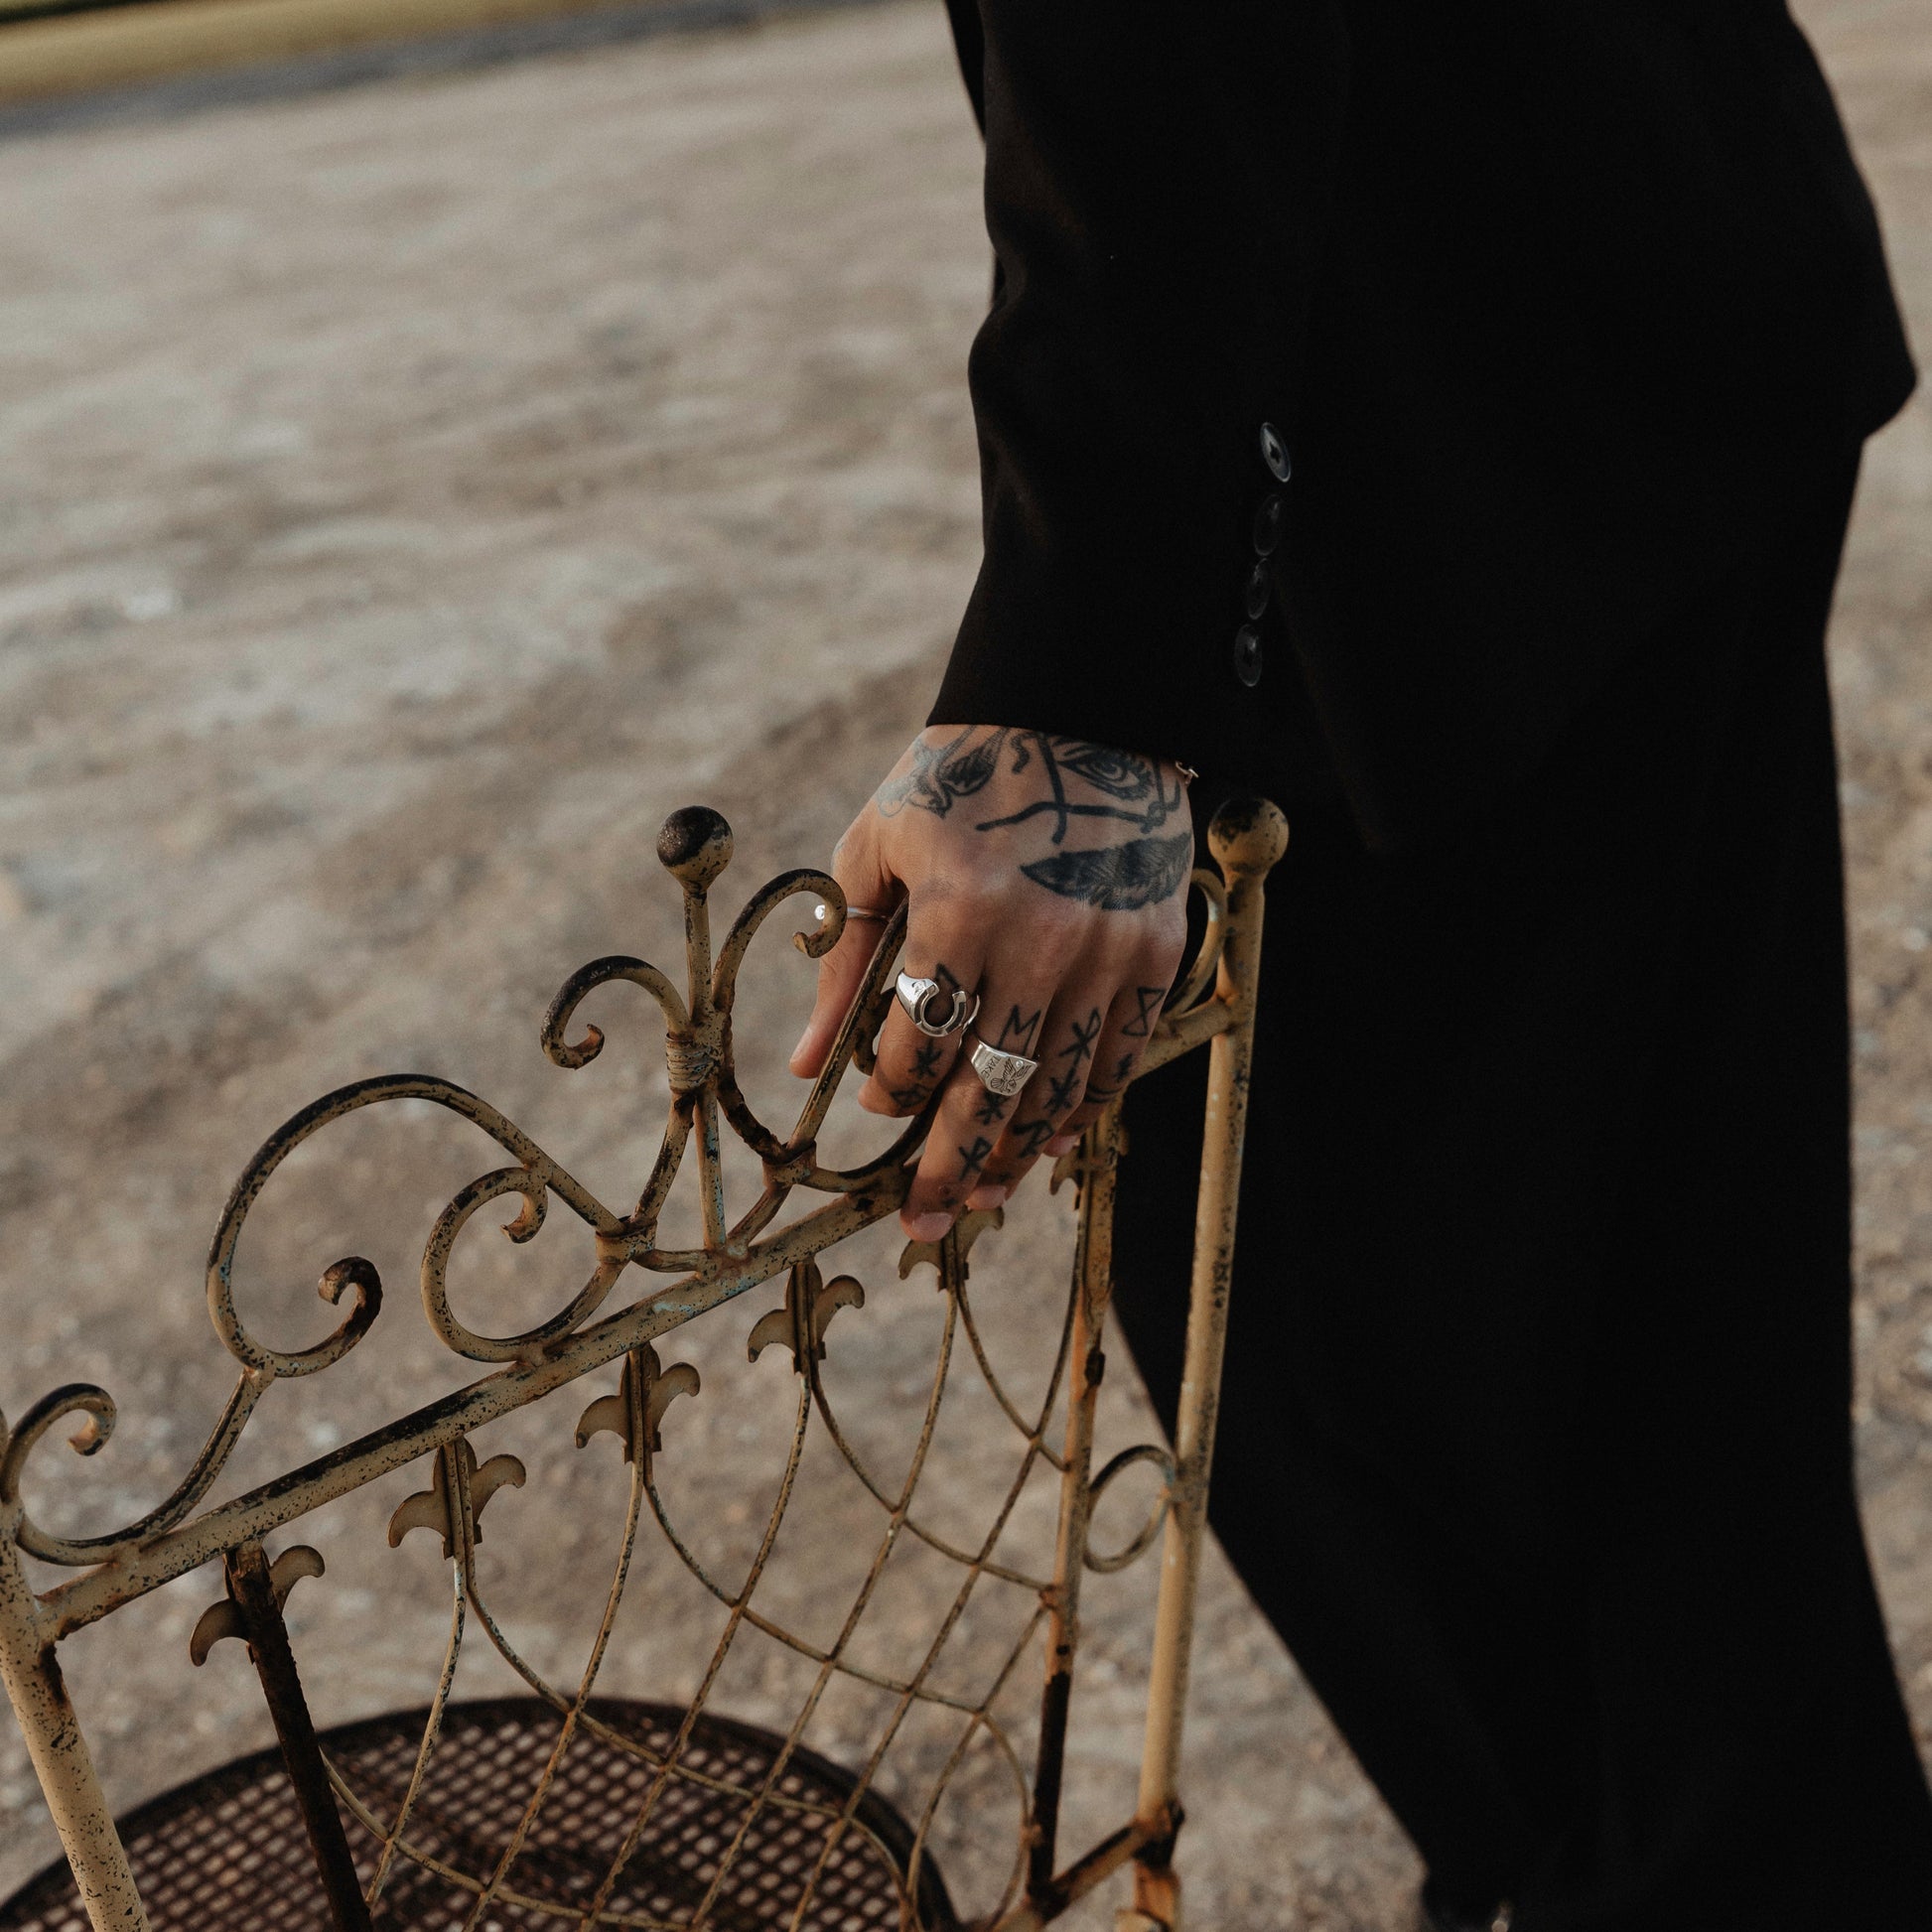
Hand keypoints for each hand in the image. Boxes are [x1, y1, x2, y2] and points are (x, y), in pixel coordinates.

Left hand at [790, 725, 1192, 1239]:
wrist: (1082, 712)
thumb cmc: (959, 778)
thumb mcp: (878, 849)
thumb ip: (846, 960)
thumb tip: (806, 1064)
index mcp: (959, 909)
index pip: (920, 1045)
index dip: (893, 1093)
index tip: (879, 1108)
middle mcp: (1040, 940)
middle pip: (989, 1090)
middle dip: (948, 1168)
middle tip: (922, 1222)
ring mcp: (1108, 950)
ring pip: (1057, 1089)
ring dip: (1014, 1154)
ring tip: (980, 1195)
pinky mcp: (1157, 952)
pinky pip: (1119, 1060)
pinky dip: (1081, 1110)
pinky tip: (1046, 1140)